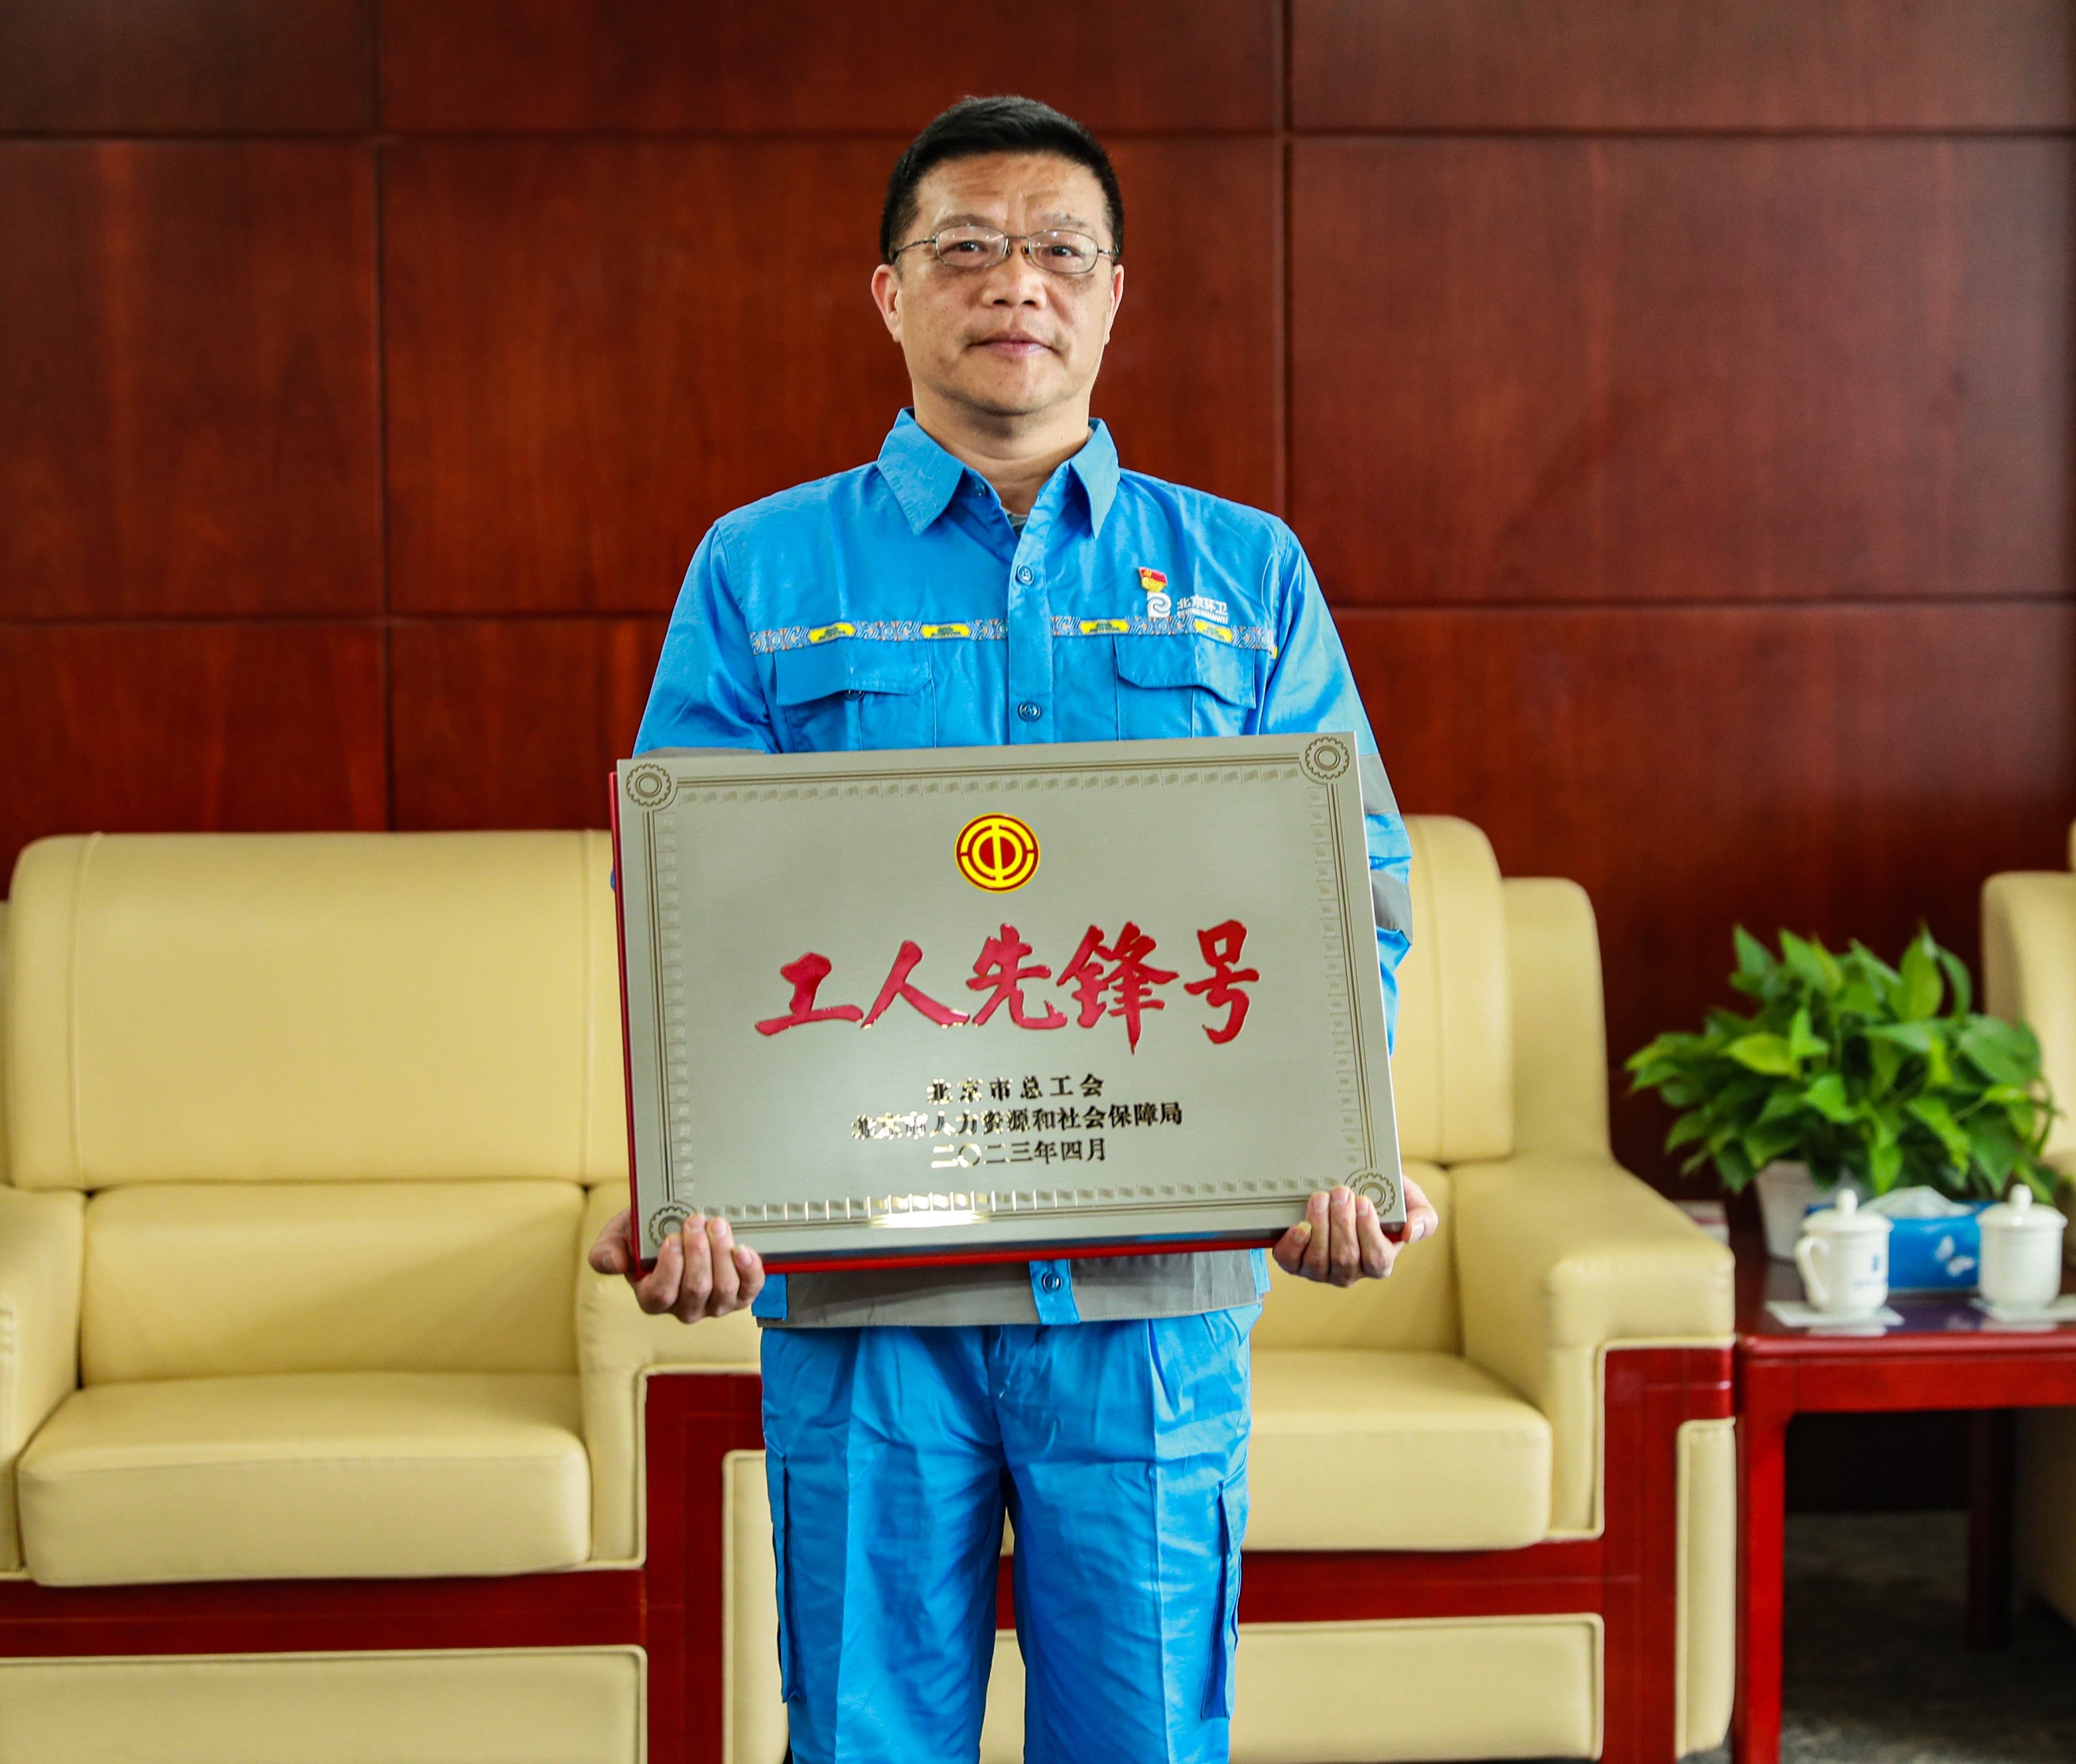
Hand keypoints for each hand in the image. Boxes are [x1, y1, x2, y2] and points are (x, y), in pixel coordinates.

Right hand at [587, 1206, 764, 1322]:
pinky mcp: (740, 1295)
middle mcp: (684, 1307)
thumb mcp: (619, 1236)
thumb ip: (608, 1250)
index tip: (671, 1238)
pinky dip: (749, 1269)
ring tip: (717, 1225)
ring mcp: (714, 1304)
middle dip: (698, 1252)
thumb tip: (612, 1263)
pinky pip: (750, 1289)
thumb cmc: (646, 1234)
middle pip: (696, 1290)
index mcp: (653, 1297)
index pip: (661, 1294)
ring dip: (721, 1254)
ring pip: (723, 1290)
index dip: (669, 1267)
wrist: (674, 1225)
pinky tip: (742, 1249)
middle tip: (696, 1221)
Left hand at [1273, 1176, 1437, 1285]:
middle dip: (1342, 1223)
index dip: (1369, 1232)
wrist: (1344, 1190)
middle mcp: (1350, 1272)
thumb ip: (1423, 1217)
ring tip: (1320, 1198)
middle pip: (1346, 1258)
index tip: (1364, 1201)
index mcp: (1379, 1261)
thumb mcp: (1409, 1201)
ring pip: (1318, 1261)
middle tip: (1340, 1192)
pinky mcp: (1296, 1263)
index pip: (1377, 1259)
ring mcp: (1321, 1271)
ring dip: (1319, 1227)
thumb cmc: (1380, 1198)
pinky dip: (1294, 1245)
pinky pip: (1292, 1263)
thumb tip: (1410, 1232)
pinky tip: (1299, 1225)